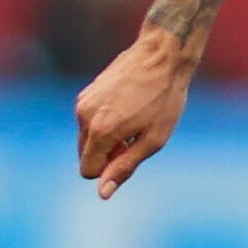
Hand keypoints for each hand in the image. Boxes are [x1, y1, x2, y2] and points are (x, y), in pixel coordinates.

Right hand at [75, 30, 197, 199]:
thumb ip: (125, 167)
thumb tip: (102, 193)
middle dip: (108, 154)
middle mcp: (85, 117)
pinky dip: (105, 122)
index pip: (88, 171)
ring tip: (134, 118)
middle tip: (136, 135)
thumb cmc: (164, 98)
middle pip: (86, 156)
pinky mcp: (87, 92)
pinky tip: (128, 106)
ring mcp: (83, 102)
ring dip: (107, 137)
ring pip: (88, 138)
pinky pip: (90, 121)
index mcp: (101, 131)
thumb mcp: (153, 139)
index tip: (132, 150)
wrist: (162, 54)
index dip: (110, 168)